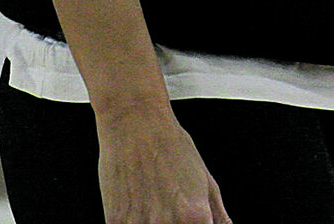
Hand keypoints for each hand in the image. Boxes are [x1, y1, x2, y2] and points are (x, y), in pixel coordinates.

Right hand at [96, 106, 232, 223]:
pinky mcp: (115, 223)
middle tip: (168, 206)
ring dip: (151, 223)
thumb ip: (218, 214)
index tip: (192, 220)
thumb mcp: (205, 178)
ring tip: (152, 204)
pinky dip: (133, 222)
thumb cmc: (168, 143)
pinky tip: (137, 206)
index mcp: (195, 217)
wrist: (134, 121)